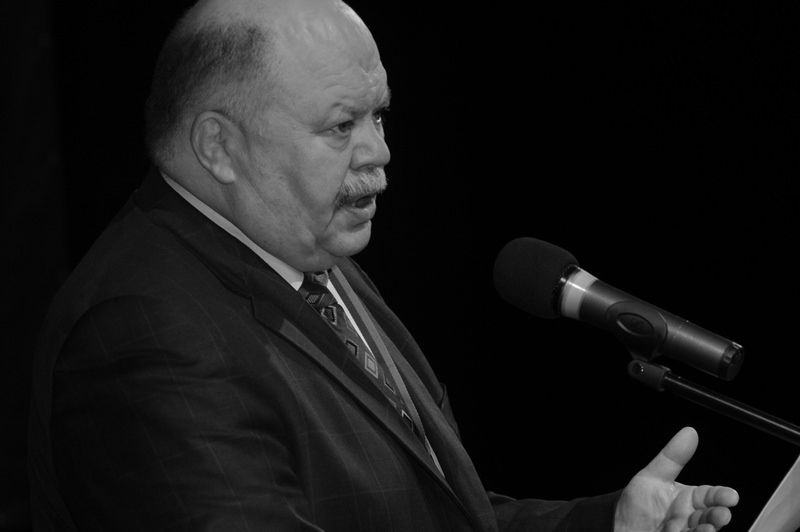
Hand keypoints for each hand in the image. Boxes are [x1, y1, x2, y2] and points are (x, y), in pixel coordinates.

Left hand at [614, 427, 738, 531]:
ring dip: (707, 531)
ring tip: (707, 528)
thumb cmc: (638, 505)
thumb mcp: (652, 477)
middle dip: (718, 516)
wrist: (618, 528)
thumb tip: (690, 432)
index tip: (731, 496)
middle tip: (721, 514)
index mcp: (688, 500)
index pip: (709, 496)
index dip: (721, 496)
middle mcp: (688, 519)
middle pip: (709, 517)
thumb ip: (672, 458)